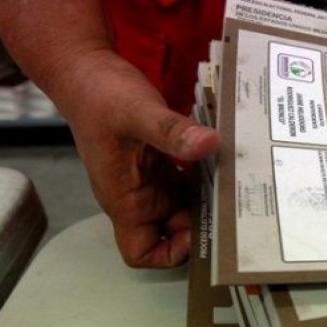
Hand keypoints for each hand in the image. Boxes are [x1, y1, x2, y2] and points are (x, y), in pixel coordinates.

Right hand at [68, 50, 219, 267]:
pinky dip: (207, 178)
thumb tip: (209, 144)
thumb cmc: (100, 97)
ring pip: (186, 208)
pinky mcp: (162, 164)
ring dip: (210, 201)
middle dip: (202, 224)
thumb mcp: (137, 112)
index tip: (199, 230)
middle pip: (174, 233)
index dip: (170, 253)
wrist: (87, 72)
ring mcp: (151, 182)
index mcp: (125, 199)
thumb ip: (171, 131)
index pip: (141, 252)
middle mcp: (139, 197)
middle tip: (233, 203)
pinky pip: (189, 182)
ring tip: (238, 184)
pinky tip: (227, 162)